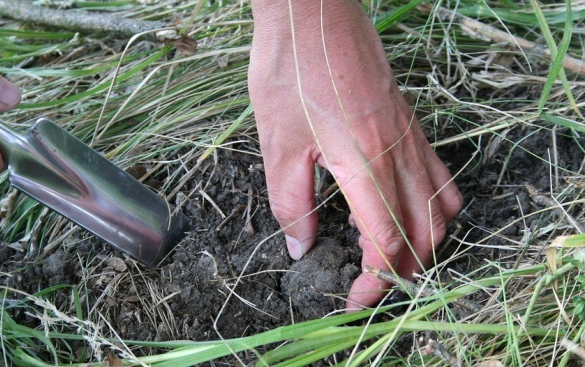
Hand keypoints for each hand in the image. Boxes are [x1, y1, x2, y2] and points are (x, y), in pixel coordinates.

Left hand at [248, 1, 462, 307]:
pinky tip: (406, 208)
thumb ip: (292, 201)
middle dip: (402, 270)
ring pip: (440, 207)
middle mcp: (398, 153)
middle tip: (369, 283)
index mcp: (365, 163)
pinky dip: (432, 206)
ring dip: (423, 243)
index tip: (354, 300)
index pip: (386, 240)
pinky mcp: (409, 121)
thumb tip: (301, 245)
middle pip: (423, 232)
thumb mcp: (278, 143)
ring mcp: (410, 136)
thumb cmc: (289, 70)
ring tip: (392, 255)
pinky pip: (439, 175)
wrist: (313, 12)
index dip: (374, 280)